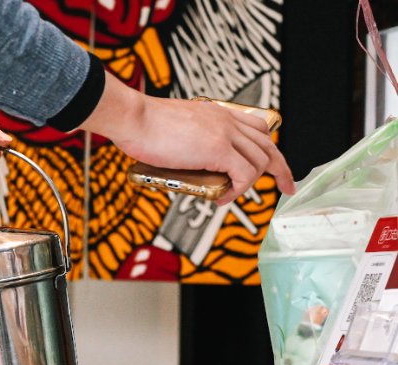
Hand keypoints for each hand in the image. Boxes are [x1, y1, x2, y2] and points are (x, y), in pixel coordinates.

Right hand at [80, 74, 295, 204]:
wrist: (132, 117)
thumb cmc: (140, 124)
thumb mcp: (170, 127)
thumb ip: (182, 140)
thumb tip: (178, 160)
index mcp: (216, 114)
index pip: (256, 129)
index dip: (267, 148)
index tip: (270, 165)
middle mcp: (226, 120)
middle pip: (268, 144)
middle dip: (281, 169)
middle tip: (286, 187)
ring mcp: (224, 134)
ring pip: (261, 160)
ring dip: (252, 183)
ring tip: (230, 196)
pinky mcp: (217, 150)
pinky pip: (244, 174)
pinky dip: (239, 190)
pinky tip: (222, 197)